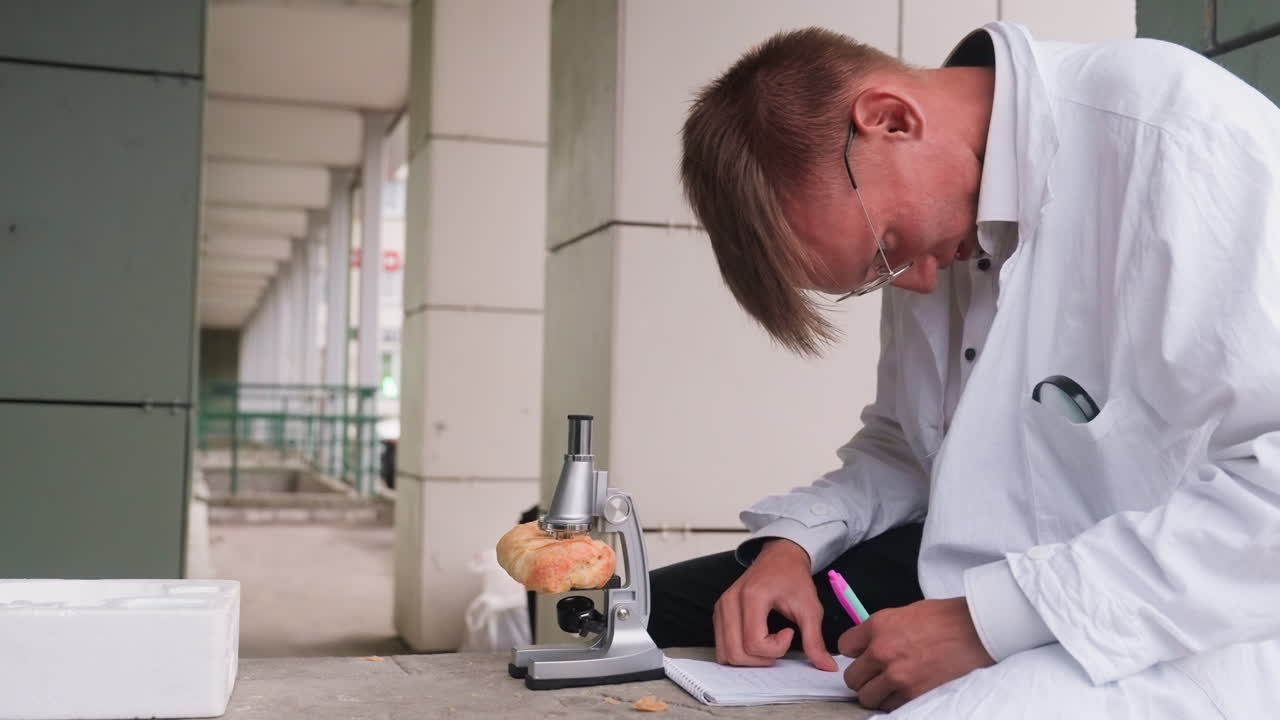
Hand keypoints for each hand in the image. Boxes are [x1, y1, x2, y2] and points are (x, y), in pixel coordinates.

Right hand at [713, 539, 837, 670]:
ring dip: (749, 659)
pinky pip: (722, 647)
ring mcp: (721, 607)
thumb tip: (828, 666)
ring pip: (725, 653)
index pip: (754, 643)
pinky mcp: (719, 613)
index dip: (777, 648)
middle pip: (736, 652)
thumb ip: (815, 640)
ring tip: (767, 642)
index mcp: (752, 596)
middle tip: (779, 643)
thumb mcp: (810, 608)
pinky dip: (739, 652)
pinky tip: (756, 640)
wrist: (780, 557)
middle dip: (762, 659)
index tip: (789, 632)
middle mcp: (730, 602)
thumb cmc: (794, 579)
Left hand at [838, 598, 994, 711]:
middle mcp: (882, 651)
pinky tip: (905, 691)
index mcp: (878, 626)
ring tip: (891, 686)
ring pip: (867, 697)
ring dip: (877, 693)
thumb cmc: (945, 619)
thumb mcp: (904, 613)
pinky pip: (889, 706)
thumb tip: (867, 645)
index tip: (863, 656)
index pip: (844, 646)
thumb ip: (881, 630)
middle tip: (876, 675)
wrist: (976, 631)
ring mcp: (897, 675)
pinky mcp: (913, 694)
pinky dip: (894, 702)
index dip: (854, 653)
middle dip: (863, 677)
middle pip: (852, 677)